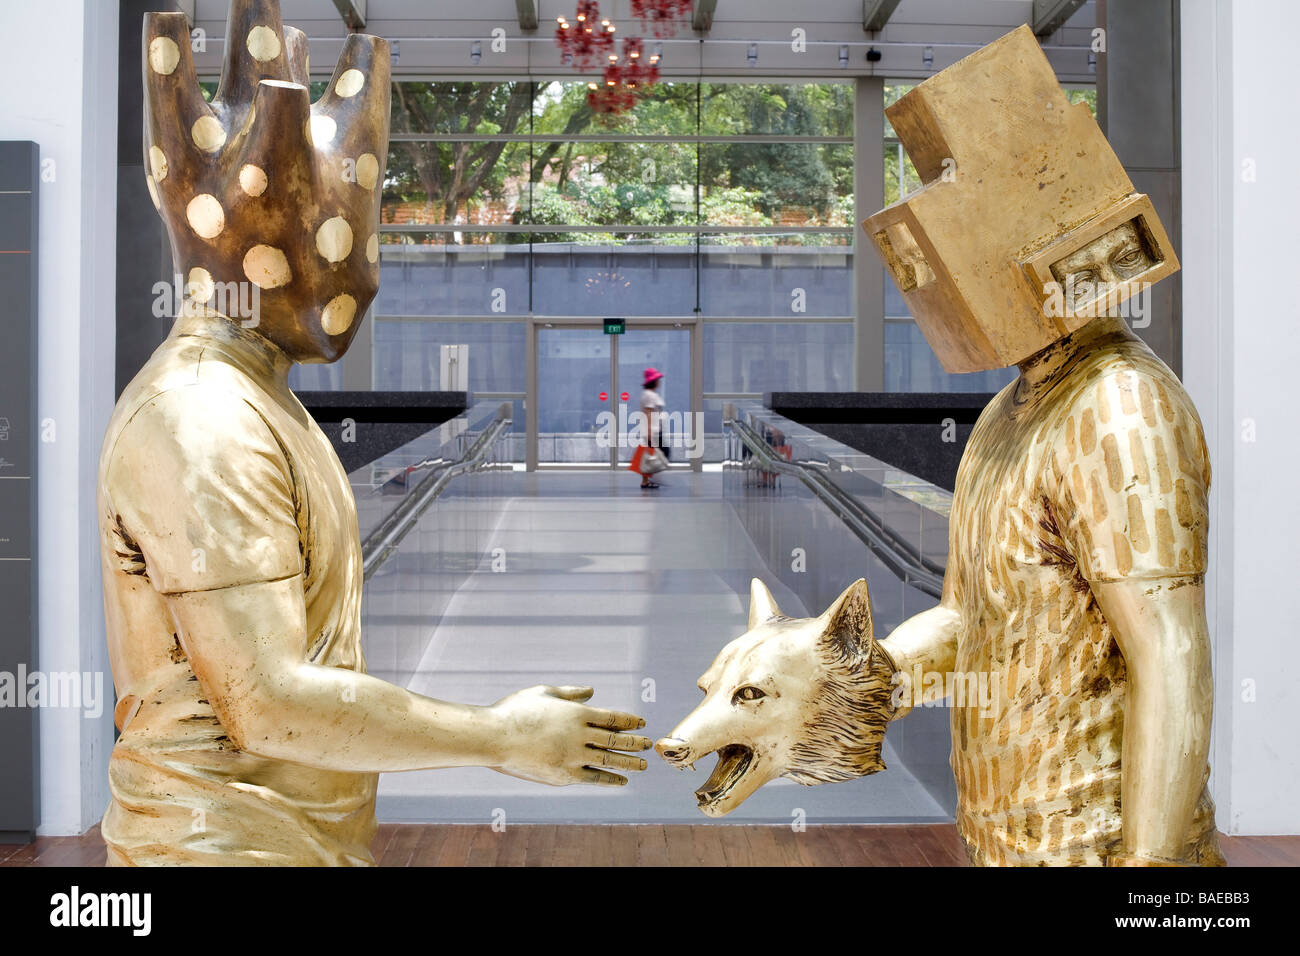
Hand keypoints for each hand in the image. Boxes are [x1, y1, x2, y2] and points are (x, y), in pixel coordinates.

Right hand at [489, 685, 652, 786]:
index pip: (612, 718)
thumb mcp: (544, 693)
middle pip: (615, 740)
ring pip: (609, 760)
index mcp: (576, 713)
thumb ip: (570, 693)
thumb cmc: (515, 711)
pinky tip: (621, 781)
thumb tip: (592, 691)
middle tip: (648, 744)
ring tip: (642, 765)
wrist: (494, 738)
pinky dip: (609, 779)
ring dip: (629, 763)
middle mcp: (579, 735)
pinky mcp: (563, 775)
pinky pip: (593, 778)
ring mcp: (572, 757)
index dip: (629, 721)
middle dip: (634, 742)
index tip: (641, 722)